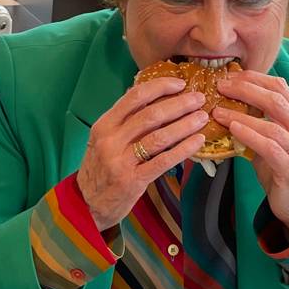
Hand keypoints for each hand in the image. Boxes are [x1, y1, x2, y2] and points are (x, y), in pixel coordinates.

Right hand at [76, 77, 207, 229]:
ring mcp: (121, 161)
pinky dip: (184, 149)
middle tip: (198, 99)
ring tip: (202, 118)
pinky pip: (164, 161)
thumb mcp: (103, 140)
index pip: (134, 97)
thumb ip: (123, 121)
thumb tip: (152, 97)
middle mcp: (110, 141)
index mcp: (104, 125)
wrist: (86, 204)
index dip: (160, 86)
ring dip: (185, 125)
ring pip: (159, 137)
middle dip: (179, 104)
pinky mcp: (133, 180)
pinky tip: (197, 141)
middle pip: (151, 115)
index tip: (180, 83)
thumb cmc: (99, 169)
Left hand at [214, 71, 288, 236]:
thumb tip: (227, 102)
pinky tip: (233, 129)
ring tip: (218, 111)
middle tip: (220, 87)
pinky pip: (270, 147)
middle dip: (245, 90)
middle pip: (276, 100)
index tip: (229, 76)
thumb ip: (259, 120)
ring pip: (271, 124)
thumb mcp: (272, 139)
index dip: (253, 79)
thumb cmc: (281, 167)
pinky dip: (250, 135)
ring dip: (241, 115)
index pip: (280, 87)